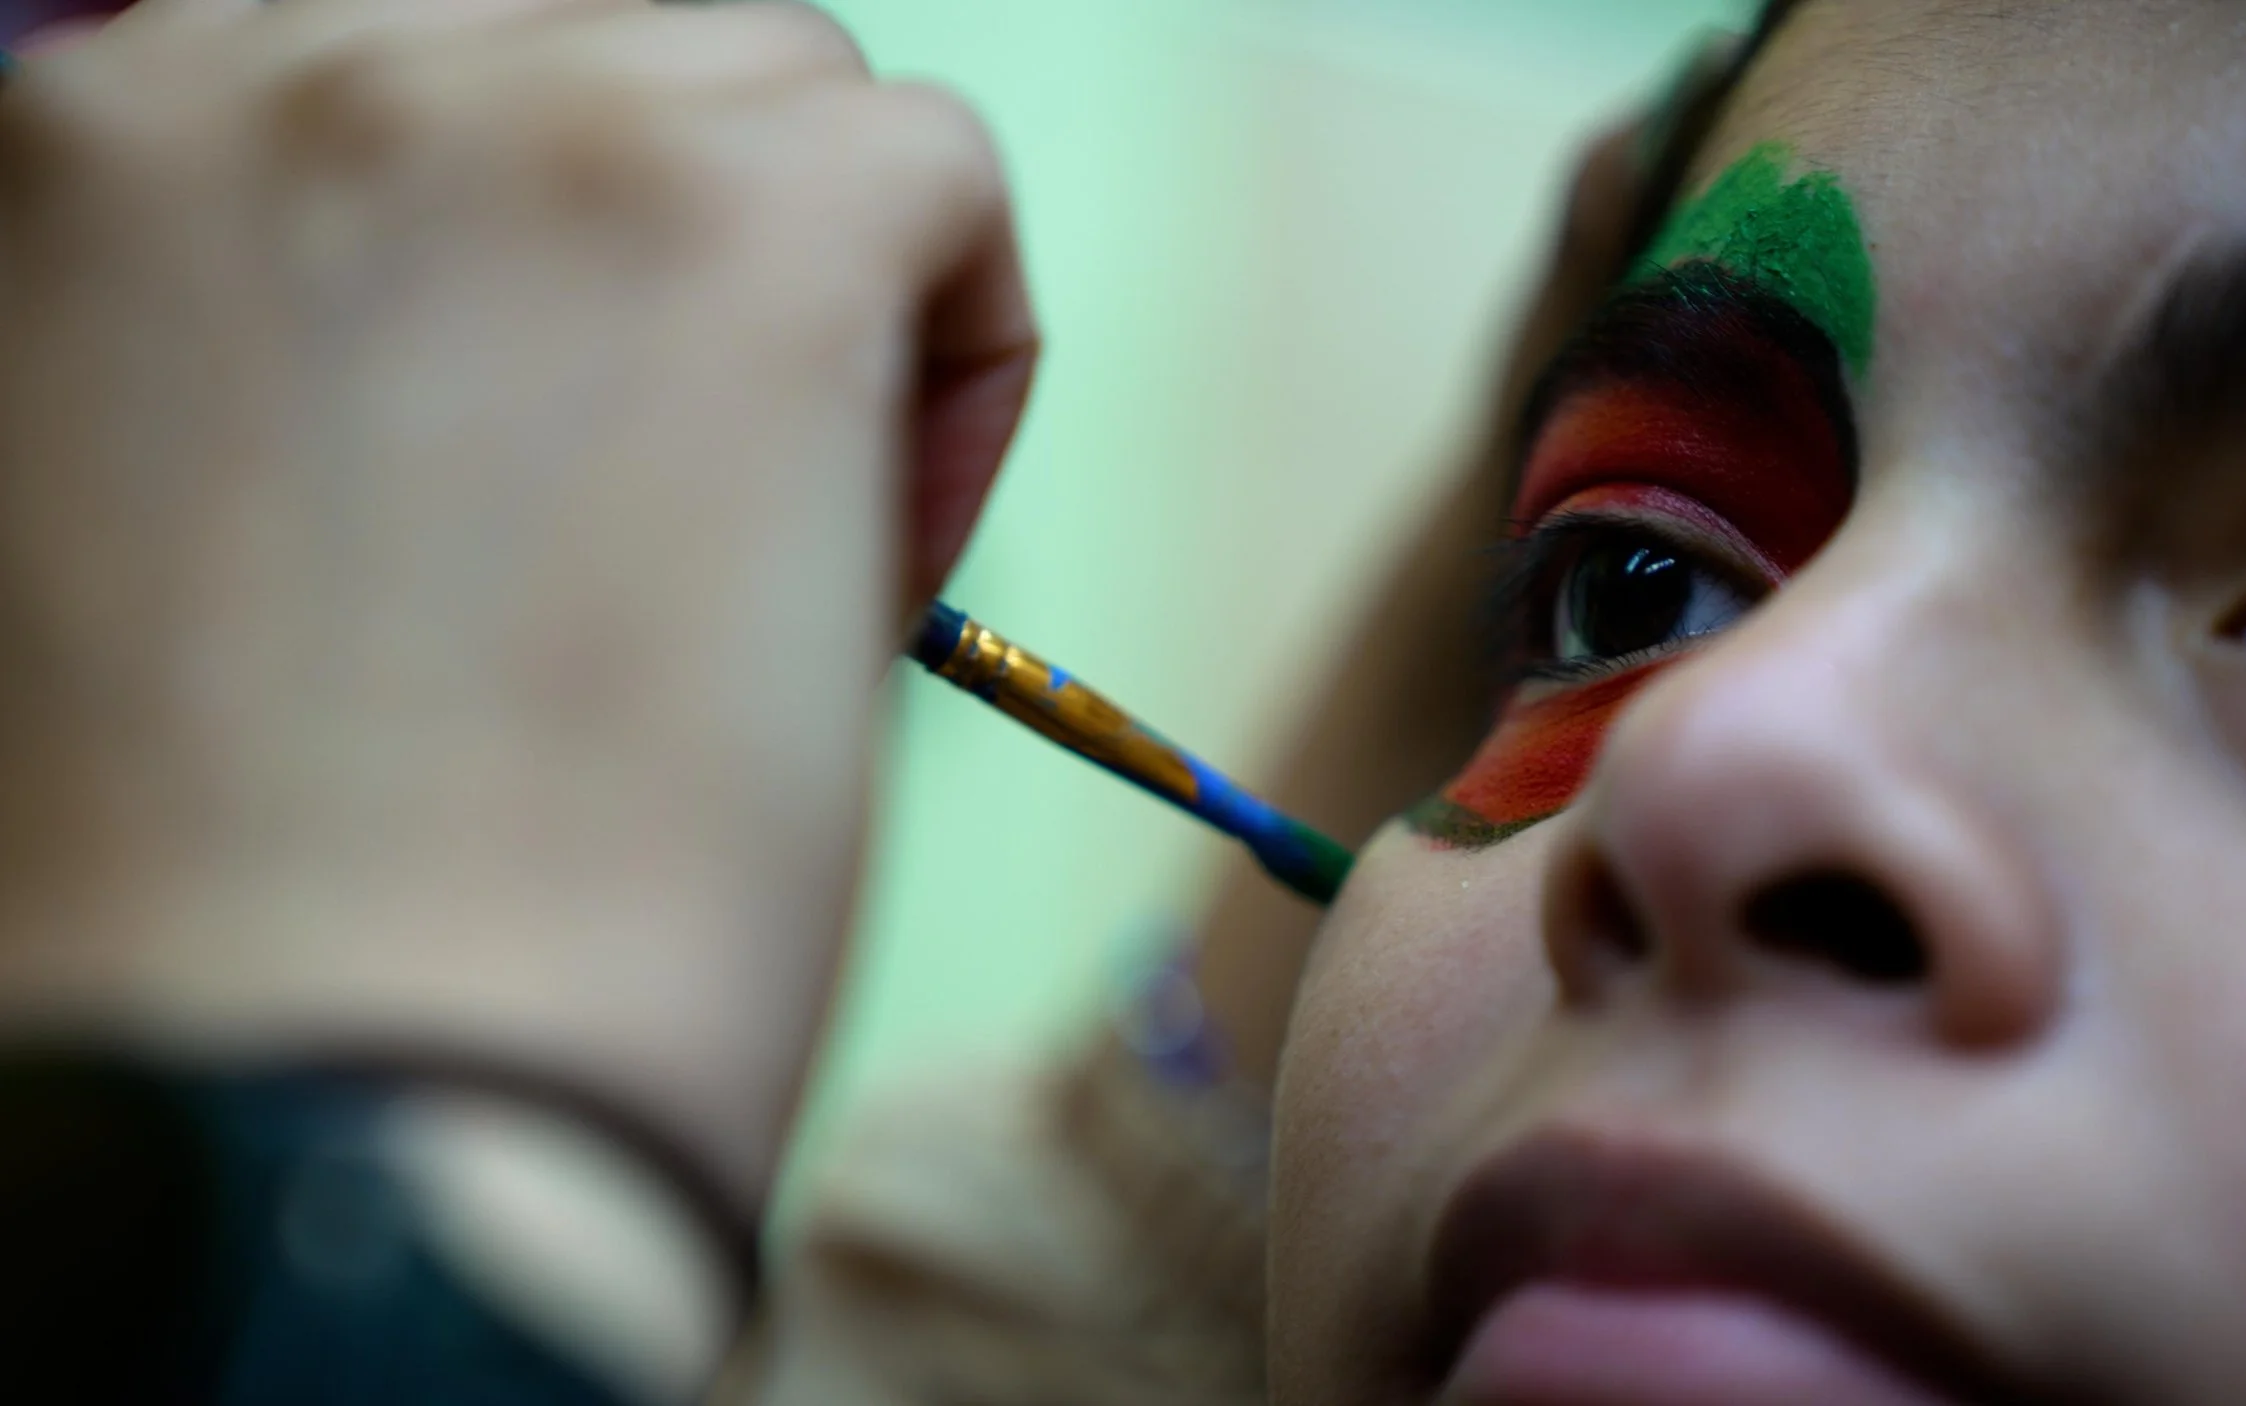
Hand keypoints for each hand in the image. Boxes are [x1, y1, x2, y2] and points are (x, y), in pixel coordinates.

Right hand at [0, 0, 1034, 1209]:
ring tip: (768, 547)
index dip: (512, 241)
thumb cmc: (230, 887)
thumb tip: (489, 316)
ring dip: (815, 287)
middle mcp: (264, 73)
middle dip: (662, 236)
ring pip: (774, 85)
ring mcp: (506, 126)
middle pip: (593, 45)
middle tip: (676, 493)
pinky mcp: (737, 230)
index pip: (386, 66)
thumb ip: (260, 334)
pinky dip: (958, 354)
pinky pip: (935, 176)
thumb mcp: (144, 504)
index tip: (552, 417)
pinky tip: (882, 548)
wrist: (319, 1093)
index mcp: (85, 148)